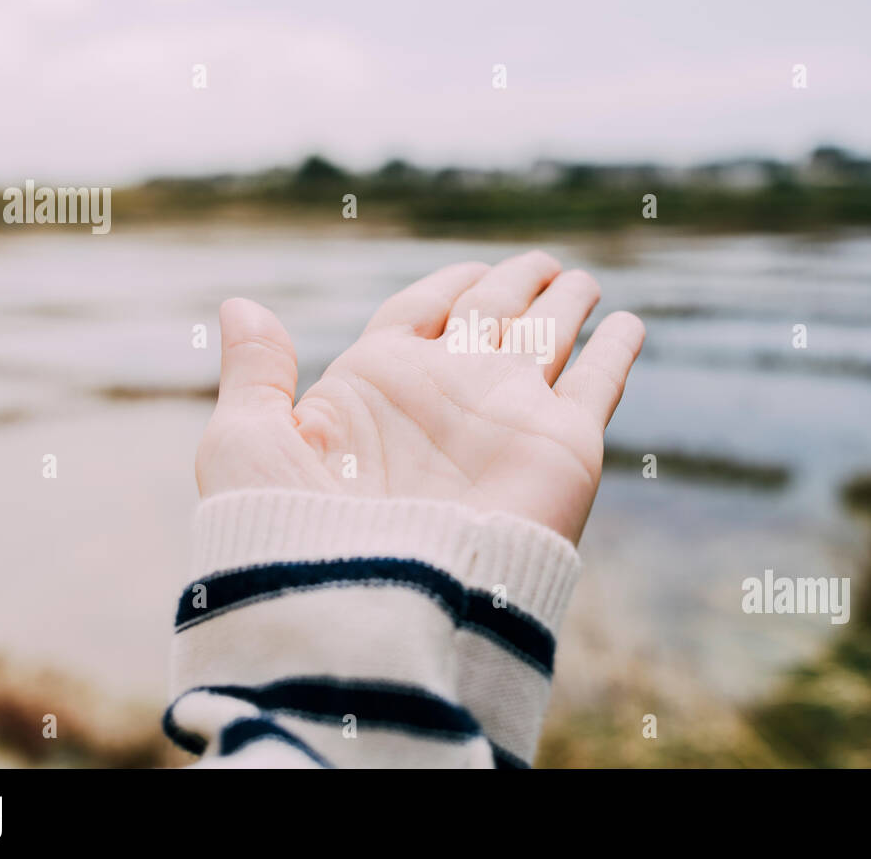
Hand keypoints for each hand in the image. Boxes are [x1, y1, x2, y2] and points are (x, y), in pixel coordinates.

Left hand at [194, 251, 644, 542]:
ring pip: (548, 340)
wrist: (371, 609)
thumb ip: (256, 372)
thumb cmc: (293, 534)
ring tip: (583, 280)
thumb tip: (240, 307)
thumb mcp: (247, 443)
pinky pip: (598, 384)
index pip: (420, 312)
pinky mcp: (561, 448)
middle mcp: (446, 395)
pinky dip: (617, 353)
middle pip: (491, 318)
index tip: (470, 269)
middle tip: (541, 262)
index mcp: (376, 386)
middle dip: (516, 287)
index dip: (446, 286)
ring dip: (566, 308)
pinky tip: (630, 326)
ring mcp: (507, 418)